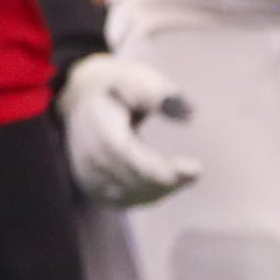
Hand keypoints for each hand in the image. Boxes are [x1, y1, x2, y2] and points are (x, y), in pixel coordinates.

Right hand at [57, 52, 200, 206]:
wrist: (84, 99)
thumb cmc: (121, 88)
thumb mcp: (139, 80)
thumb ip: (161, 94)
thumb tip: (190, 115)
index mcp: (95, 121)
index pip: (122, 153)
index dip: (157, 167)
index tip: (195, 168)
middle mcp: (84, 150)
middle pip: (127, 176)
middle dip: (165, 180)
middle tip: (195, 171)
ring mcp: (85, 171)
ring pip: (126, 193)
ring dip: (160, 188)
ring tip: (186, 173)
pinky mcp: (91, 185)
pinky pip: (122, 199)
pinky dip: (149, 194)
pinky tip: (169, 182)